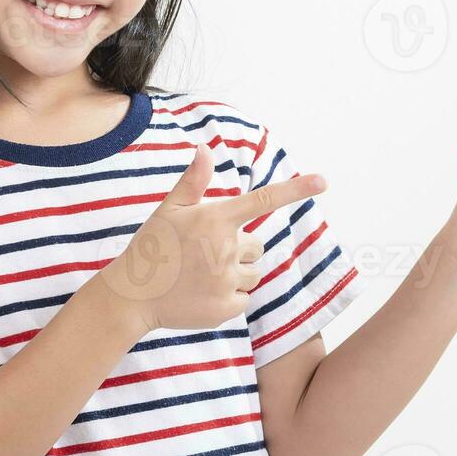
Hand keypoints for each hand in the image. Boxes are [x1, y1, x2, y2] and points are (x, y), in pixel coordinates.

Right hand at [98, 143, 326, 331]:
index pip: (263, 200)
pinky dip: (228, 297)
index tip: (324, 181)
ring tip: (201, 274)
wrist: (132, 297)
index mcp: (214, 219)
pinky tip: (202, 293)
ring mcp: (227, 279)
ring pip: (252, 273)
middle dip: (237, 248)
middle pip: (256, 245)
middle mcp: (225, 248)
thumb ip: (193, 181)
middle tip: (202, 254)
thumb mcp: (169, 210)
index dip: (296, 189)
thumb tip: (205, 147)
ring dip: (236, 273)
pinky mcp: (227, 307)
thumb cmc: (152, 246)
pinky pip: (244, 297)